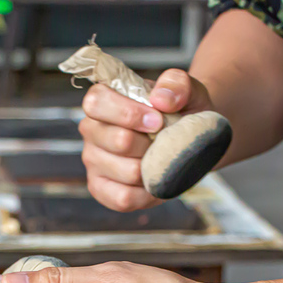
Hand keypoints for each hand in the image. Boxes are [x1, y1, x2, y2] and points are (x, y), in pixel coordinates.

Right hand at [79, 69, 213, 211]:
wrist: (191, 140)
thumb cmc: (182, 112)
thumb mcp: (188, 91)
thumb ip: (177, 83)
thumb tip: (161, 99)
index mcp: (103, 100)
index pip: (97, 102)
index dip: (128, 113)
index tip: (157, 120)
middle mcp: (92, 130)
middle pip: (118, 141)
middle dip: (150, 143)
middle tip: (162, 141)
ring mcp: (93, 160)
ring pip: (127, 172)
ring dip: (153, 168)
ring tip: (159, 159)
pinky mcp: (100, 188)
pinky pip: (122, 198)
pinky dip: (147, 193)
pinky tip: (154, 181)